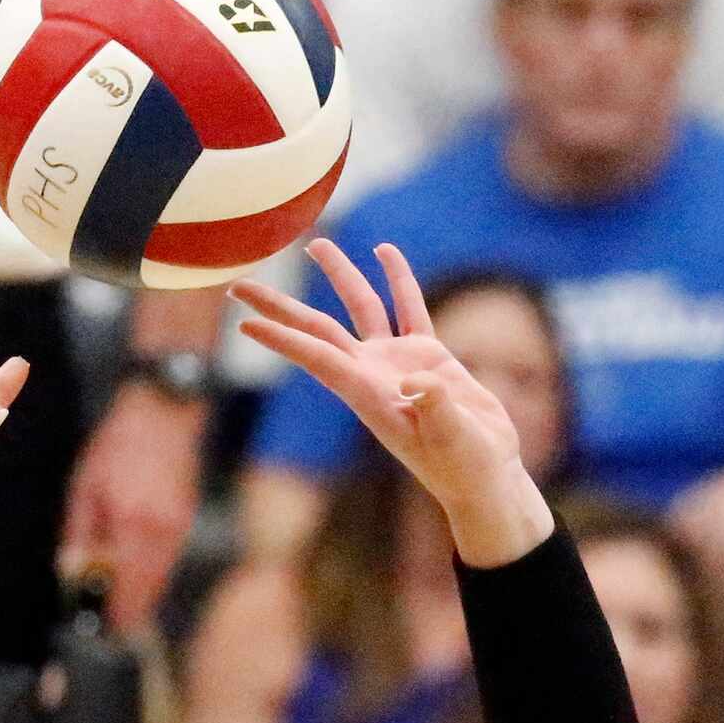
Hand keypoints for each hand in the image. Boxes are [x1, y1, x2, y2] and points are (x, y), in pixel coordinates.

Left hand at [59, 384, 200, 632]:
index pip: (127, 588)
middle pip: (149, 591)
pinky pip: (168, 560)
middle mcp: (161, 533)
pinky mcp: (186, 520)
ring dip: (142, 595)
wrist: (163, 415)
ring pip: (161, 578)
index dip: (118, 615)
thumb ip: (80, 532)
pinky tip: (136, 575)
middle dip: (131, 613)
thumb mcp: (85, 487)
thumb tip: (72, 568)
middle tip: (114, 629)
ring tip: (122, 608)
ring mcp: (178, 528)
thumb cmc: (117, 446)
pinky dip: (153, 573)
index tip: (107, 632)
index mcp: (131, 525)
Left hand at [233, 241, 549, 564]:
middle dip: (279, 307)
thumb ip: (436, 409)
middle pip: (318, 330)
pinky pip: (408, 309)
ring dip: (340, 276)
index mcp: (368, 395)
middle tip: (239, 283)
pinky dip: (398, 279)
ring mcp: (397, 363)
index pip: (317, 358)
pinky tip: (385, 251)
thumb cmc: (465, 467)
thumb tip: (416, 382)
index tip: (244, 322)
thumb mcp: (453, 440)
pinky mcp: (427, 358)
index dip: (282, 339)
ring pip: (361, 309)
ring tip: (317, 245)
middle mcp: (372, 374)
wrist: (484, 476)